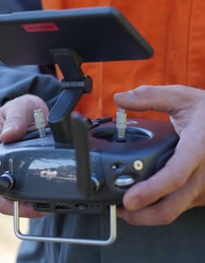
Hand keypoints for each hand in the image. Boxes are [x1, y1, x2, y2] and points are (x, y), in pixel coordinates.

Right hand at [0, 94, 48, 216]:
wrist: (40, 116)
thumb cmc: (25, 111)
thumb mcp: (21, 106)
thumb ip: (16, 118)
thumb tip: (8, 135)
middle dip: (9, 201)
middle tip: (32, 205)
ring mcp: (8, 172)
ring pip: (9, 198)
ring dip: (24, 206)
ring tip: (45, 206)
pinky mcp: (22, 180)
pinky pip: (24, 198)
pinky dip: (35, 203)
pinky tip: (49, 202)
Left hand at [114, 85, 204, 224]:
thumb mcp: (183, 98)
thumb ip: (150, 97)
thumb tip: (120, 98)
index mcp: (198, 148)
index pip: (175, 175)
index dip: (151, 190)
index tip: (129, 200)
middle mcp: (203, 173)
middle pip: (172, 206)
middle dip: (141, 215)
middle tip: (117, 211)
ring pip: (175, 211)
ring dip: (148, 215)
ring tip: (124, 208)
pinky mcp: (203, 194)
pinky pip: (179, 207)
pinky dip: (159, 208)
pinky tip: (144, 201)